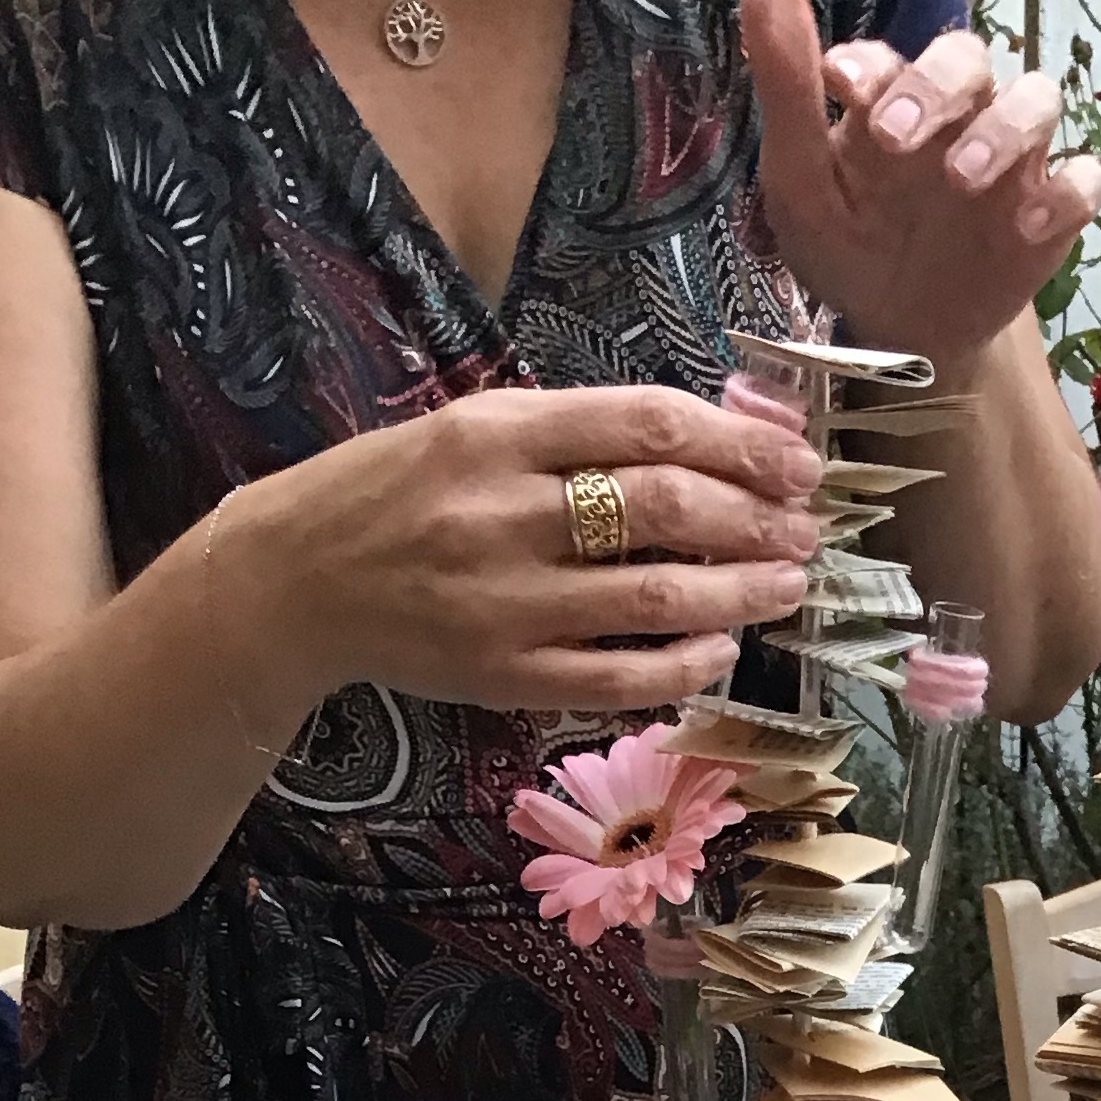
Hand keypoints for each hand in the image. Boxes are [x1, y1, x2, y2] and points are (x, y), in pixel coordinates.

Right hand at [243, 384, 822, 716]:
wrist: (294, 581)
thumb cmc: (393, 495)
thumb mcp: (471, 430)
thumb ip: (574, 435)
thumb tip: (706, 442)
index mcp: (497, 433)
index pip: (648, 425)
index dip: (740, 442)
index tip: (795, 459)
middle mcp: (504, 512)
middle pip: (666, 507)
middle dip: (757, 517)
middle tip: (807, 525)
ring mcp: (507, 602)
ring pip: (658, 595)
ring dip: (743, 591)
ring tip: (788, 581)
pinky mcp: (506, 675)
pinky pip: (623, 675)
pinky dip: (688, 662)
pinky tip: (724, 647)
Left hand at [742, 0, 1100, 365]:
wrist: (903, 337)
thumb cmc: (848, 249)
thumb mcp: (801, 183)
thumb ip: (788, 89)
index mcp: (890, 100)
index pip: (891, 58)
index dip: (872, 65)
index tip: (843, 87)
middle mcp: (955, 115)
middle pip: (969, 59)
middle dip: (937, 87)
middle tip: (895, 139)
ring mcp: (1009, 160)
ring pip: (1037, 100)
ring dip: (1004, 130)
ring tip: (962, 179)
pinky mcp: (1049, 213)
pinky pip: (1082, 181)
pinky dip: (1065, 194)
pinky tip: (1027, 226)